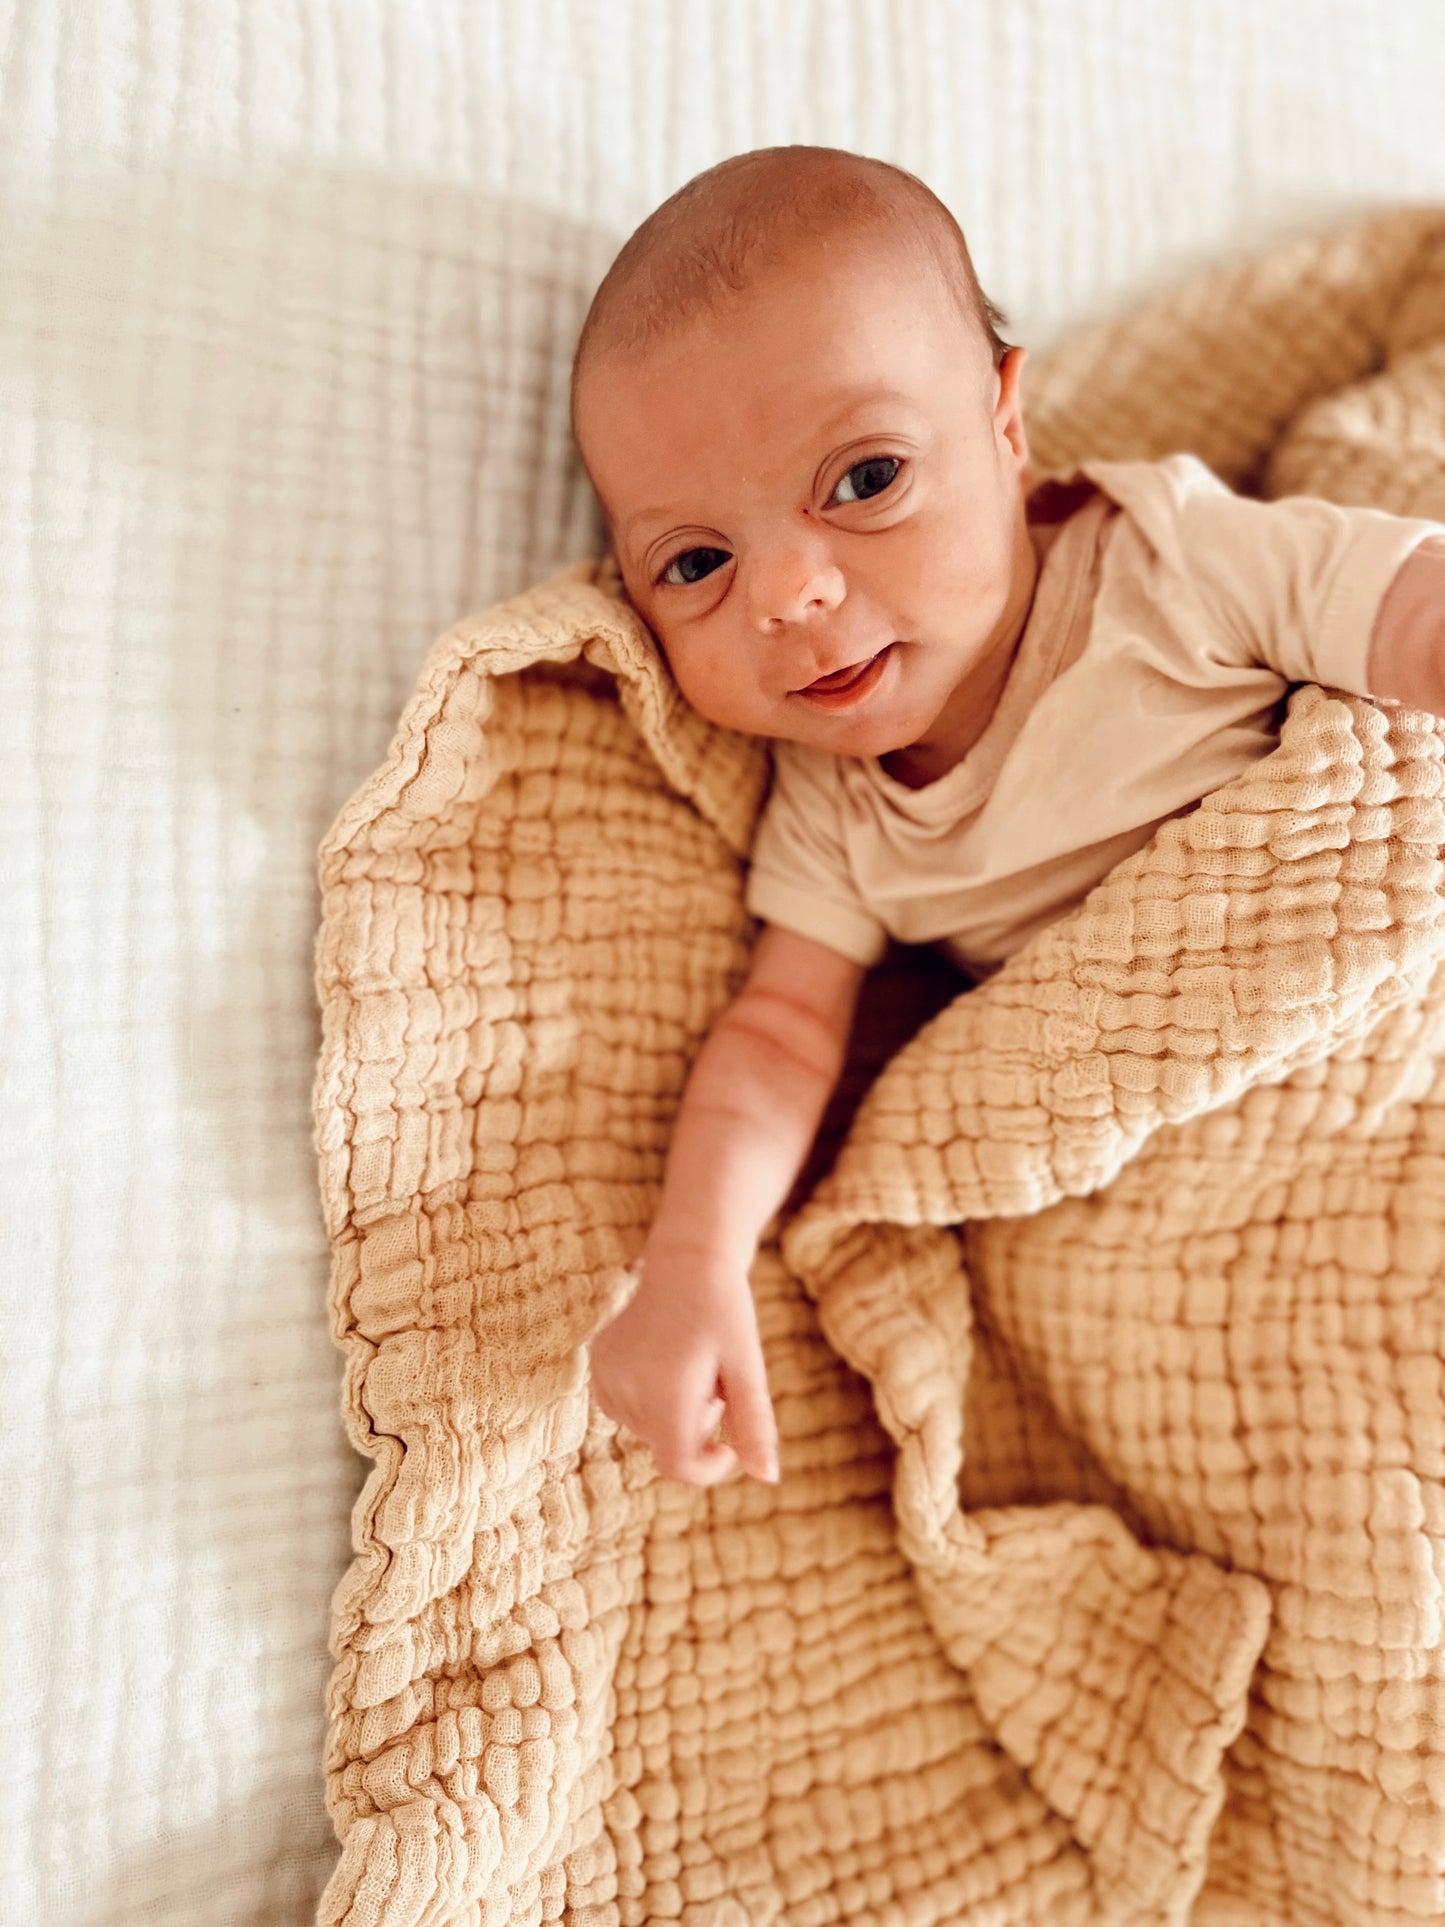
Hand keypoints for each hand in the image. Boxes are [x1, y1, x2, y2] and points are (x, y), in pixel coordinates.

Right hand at [588, 1234, 779, 1486]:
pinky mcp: (596, 1365)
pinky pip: (624, 1408)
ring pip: (645, 1429)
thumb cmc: (726, 1312)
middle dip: (695, 1428)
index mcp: (664, 1394)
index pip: (677, 1466)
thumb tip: (769, 1478)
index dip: (708, 1468)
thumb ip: (755, 1426)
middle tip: (713, 1381)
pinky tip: (663, 1363)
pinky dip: (648, 1399)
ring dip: (671, 1412)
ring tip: (688, 1366)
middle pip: (664, 1446)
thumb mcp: (748, 1367)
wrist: (687, 1259)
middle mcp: (626, 1388)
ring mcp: (605, 1376)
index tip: (729, 1446)